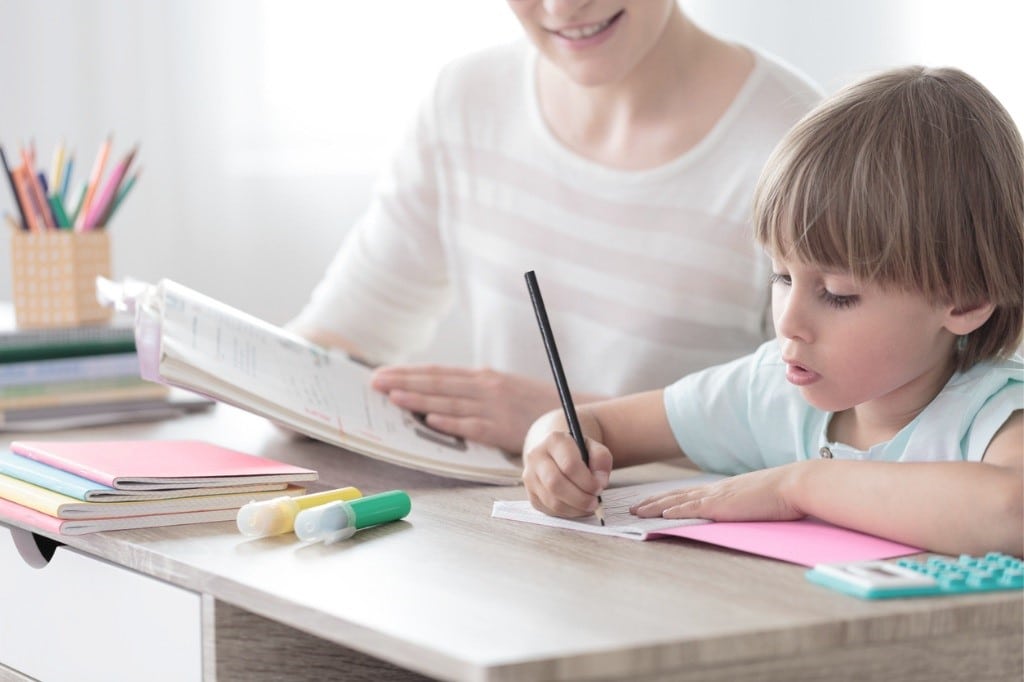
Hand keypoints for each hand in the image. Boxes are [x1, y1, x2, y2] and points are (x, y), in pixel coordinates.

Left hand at [369, 365, 565, 451]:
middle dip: (404, 381)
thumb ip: (475, 390)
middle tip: (375, 382)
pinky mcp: (502, 428)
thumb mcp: (503, 389)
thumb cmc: (534, 405)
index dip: (409, 372)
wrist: (570, 415)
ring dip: (420, 399)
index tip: (384, 373)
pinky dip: (451, 422)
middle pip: (438, 383)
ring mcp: (493, 407)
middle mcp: (485, 388)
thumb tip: (442, 396)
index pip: (439, 373)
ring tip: (393, 397)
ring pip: (449, 402)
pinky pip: (472, 425)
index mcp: (483, 378)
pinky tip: (431, 419)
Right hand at [523, 431, 612, 517]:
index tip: (599, 487)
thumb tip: (600, 481)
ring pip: (552, 501)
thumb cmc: (576, 452)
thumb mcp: (593, 447)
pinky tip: (577, 506)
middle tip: (595, 502)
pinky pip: (549, 509)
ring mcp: (530, 477)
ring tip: (589, 506)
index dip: (587, 481)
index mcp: (554, 441)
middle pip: (556, 484)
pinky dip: (567, 512)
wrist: (554, 453)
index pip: (569, 465)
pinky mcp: (531, 494)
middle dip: (580, 498)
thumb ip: (601, 459)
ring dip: (575, 508)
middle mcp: (536, 457)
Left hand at [630, 464, 804, 521]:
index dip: (668, 499)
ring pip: (677, 501)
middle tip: (632, 508)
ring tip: (635, 512)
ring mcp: (717, 496)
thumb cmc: (784, 494)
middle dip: (652, 502)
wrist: (795, 484)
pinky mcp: (721, 505)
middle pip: (676, 495)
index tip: (652, 503)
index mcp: (724, 489)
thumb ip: (744, 505)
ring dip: (654, 507)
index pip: (689, 494)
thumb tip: (741, 512)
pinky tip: (659, 515)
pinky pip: (691, 508)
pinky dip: (673, 511)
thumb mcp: (758, 499)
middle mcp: (715, 490)